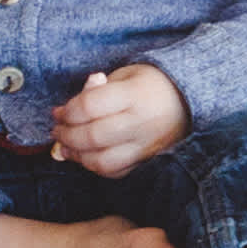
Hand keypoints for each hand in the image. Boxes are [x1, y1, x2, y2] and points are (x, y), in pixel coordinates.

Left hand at [51, 61, 189, 176]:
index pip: (89, 107)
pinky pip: (116, 172)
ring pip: (102, 162)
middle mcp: (140, 122)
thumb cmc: (151, 84)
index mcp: (134, 94)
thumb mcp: (125, 75)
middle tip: (58, 130)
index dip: (67, 112)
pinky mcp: (147, 160)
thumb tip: (66, 110)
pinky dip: (96, 167)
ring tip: (67, 147)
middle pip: (93, 136)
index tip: (59, 112)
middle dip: (67, 136)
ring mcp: (145, 145)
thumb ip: (96, 90)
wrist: (188, 100)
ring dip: (77, 156)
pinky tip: (87, 157)